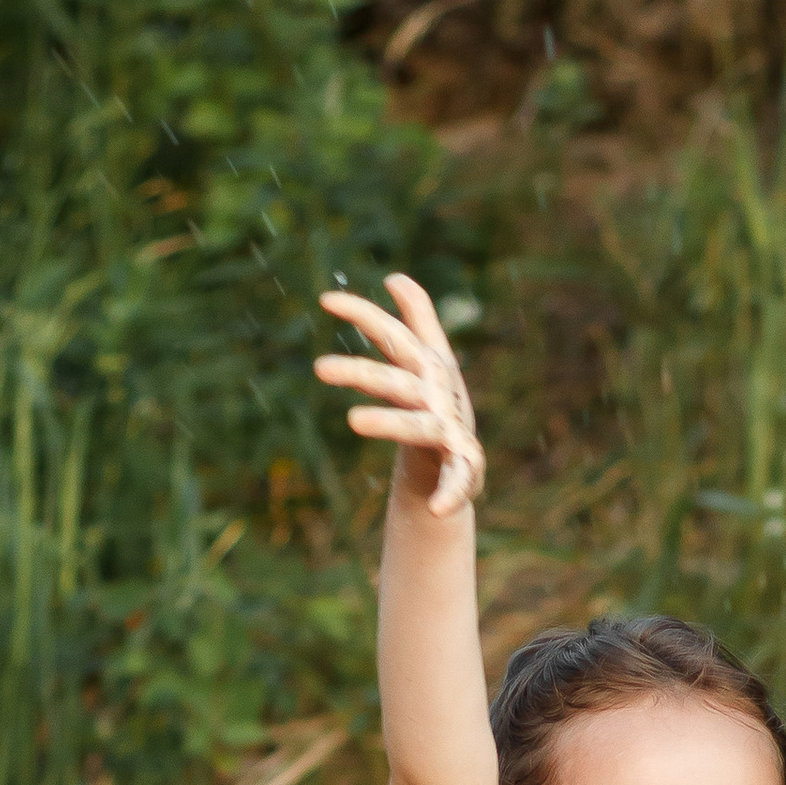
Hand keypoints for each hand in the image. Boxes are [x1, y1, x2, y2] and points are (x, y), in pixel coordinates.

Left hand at [314, 273, 485, 517]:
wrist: (464, 461)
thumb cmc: (438, 406)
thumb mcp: (429, 363)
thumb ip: (417, 320)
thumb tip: (396, 276)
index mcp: (430, 369)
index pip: (393, 337)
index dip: (365, 316)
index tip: (324, 300)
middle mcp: (440, 396)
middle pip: (397, 380)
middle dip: (363, 372)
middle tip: (319, 368)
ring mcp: (452, 432)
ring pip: (417, 426)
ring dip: (389, 422)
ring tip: (353, 420)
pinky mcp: (466, 469)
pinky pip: (458, 480)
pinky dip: (451, 493)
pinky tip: (438, 508)